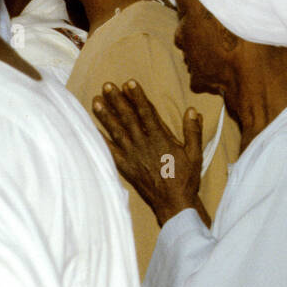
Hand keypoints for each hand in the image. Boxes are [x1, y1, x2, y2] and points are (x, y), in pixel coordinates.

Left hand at [92, 80, 206, 227]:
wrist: (173, 203)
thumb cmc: (185, 178)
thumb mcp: (195, 154)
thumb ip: (193, 131)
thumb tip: (192, 110)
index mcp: (161, 139)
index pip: (147, 112)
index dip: (137, 97)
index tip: (129, 83)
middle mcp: (143, 144)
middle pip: (128, 118)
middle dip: (117, 100)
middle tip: (107, 86)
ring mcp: (132, 156)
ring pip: (117, 131)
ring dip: (106, 116)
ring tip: (95, 101)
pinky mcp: (126, 167)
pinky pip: (110, 152)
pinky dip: (100, 140)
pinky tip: (91, 130)